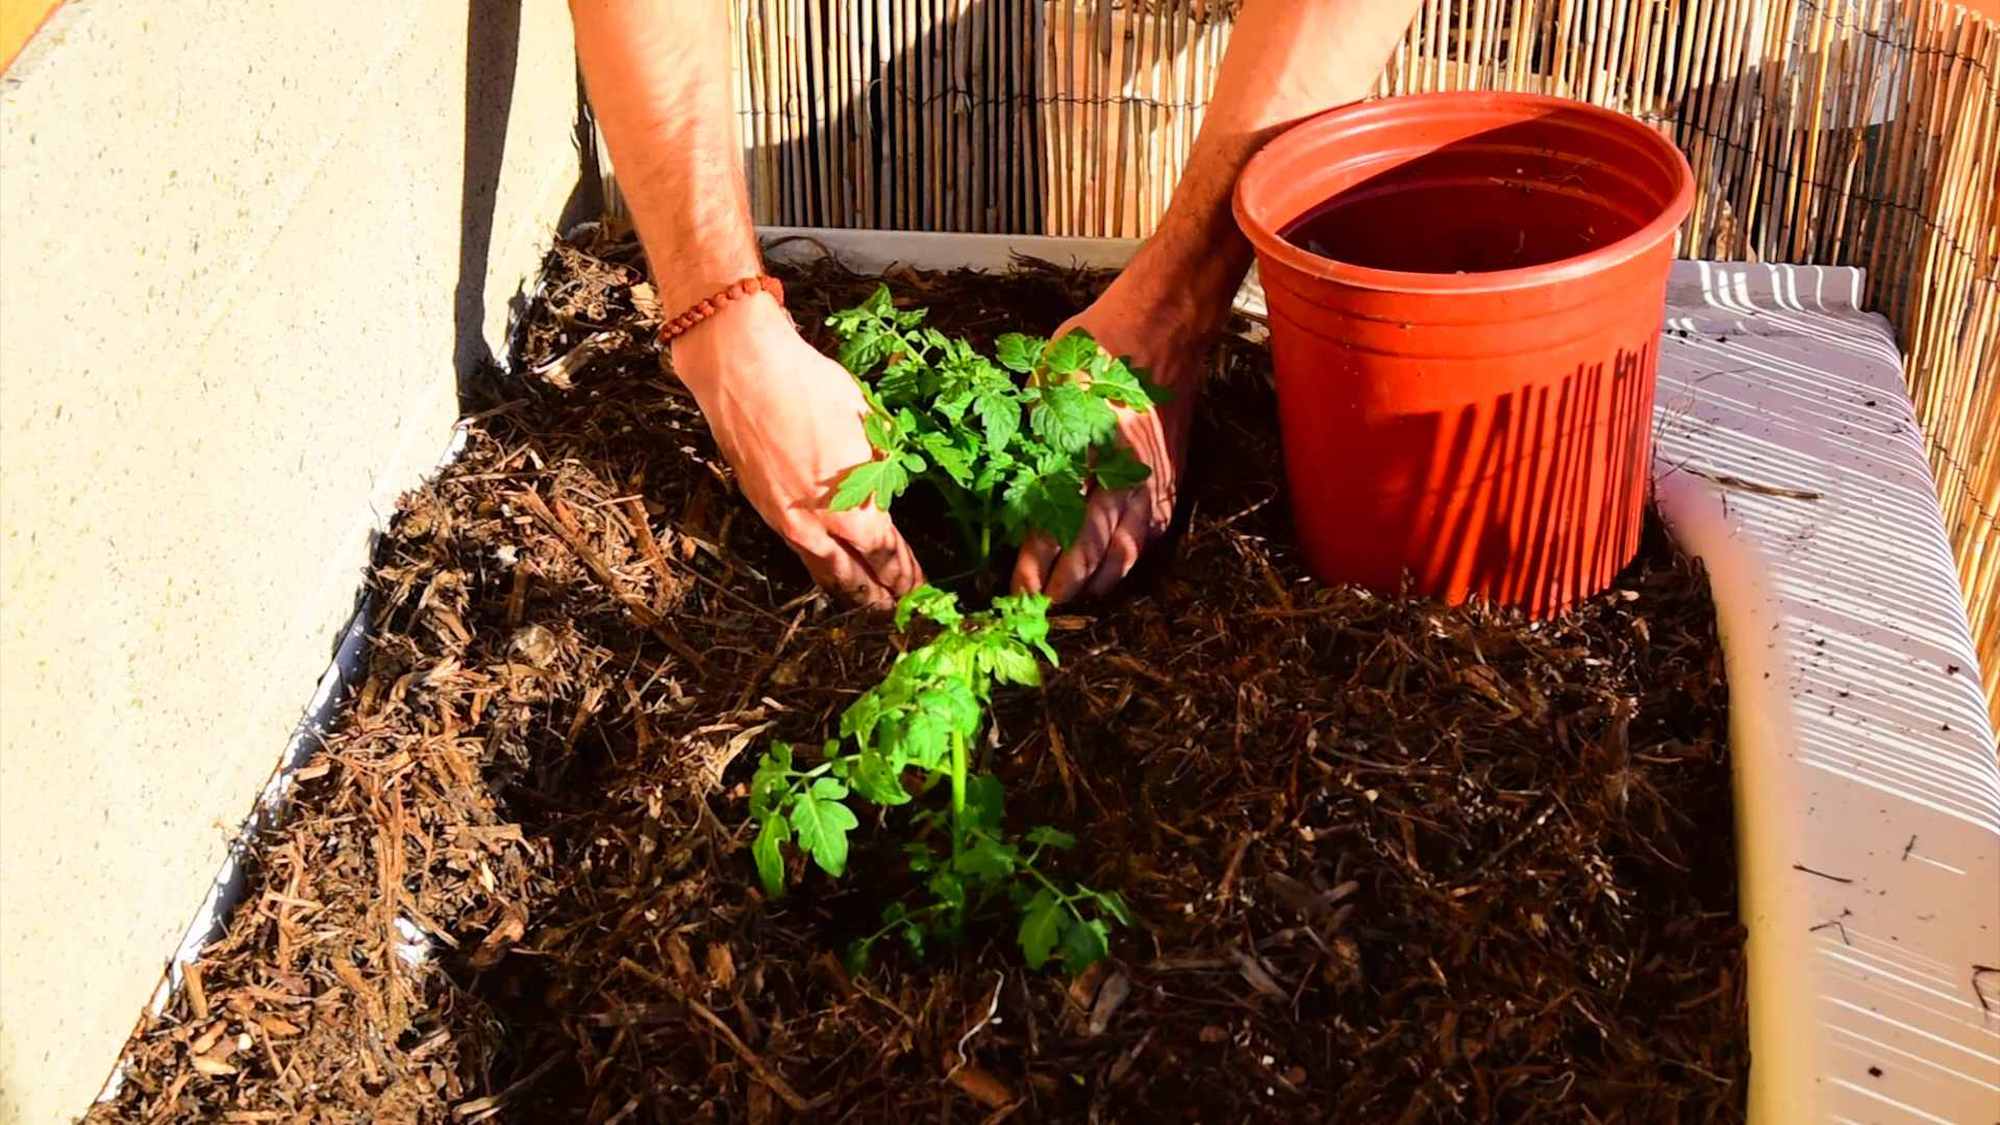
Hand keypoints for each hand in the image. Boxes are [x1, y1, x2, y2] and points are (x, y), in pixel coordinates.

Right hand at [671, 294, 922, 608]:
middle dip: (880, 595)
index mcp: (854, 510)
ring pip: (822, 570)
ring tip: (866, 601)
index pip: (887, 557)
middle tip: (897, 607)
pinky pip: (799, 549)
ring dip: (848, 589)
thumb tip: (888, 487)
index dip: (906, 576)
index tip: (920, 587)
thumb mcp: (868, 424)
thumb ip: (882, 467)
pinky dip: (819, 564)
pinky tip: (825, 563)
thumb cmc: (810, 389)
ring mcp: (787, 521)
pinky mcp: (764, 507)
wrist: (744, 372)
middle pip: (855, 577)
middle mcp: (819, 527)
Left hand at [1011, 269, 1211, 601]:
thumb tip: (1001, 483)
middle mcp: (1127, 474)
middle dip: (1066, 587)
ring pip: (1127, 551)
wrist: (1163, 328)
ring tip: (1069, 601)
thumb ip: (1030, 433)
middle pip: (1096, 549)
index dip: (1036, 563)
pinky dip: (1127, 560)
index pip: (1058, 522)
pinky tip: (1108, 572)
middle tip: (1038, 610)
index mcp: (1091, 448)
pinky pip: (1150, 535)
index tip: (1016, 590)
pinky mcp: (1170, 482)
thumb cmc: (1097, 347)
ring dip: (1097, 583)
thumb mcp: (1048, 382)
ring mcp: (1154, 482)